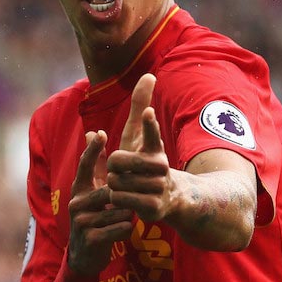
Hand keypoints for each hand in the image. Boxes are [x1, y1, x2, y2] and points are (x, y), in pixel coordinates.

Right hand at [68, 130, 132, 274]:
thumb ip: (95, 165)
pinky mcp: (91, 238)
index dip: (93, 148)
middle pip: (112, 191)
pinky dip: (127, 229)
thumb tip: (92, 131)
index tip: (101, 132)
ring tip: (122, 220)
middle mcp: (76, 202)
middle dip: (125, 199)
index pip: (85, 164)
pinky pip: (121, 227)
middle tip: (127, 206)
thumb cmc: (94, 218)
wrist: (86, 256)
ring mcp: (81, 221)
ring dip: (127, 216)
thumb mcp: (92, 191)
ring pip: (120, 211)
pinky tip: (123, 231)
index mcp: (79, 189)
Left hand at [107, 75, 175, 221]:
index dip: (148, 124)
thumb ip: (140, 107)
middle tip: (123, 170)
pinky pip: (119, 199)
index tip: (147, 113)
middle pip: (116, 161)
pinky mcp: (154, 207)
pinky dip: (118, 199)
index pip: (152, 133)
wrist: (168, 199)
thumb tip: (148, 74)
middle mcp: (160, 167)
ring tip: (128, 185)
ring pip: (116, 181)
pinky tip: (127, 199)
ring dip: (115, 184)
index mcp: (156, 149)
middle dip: (113, 166)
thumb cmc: (146, 162)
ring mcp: (158, 188)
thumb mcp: (141, 135)